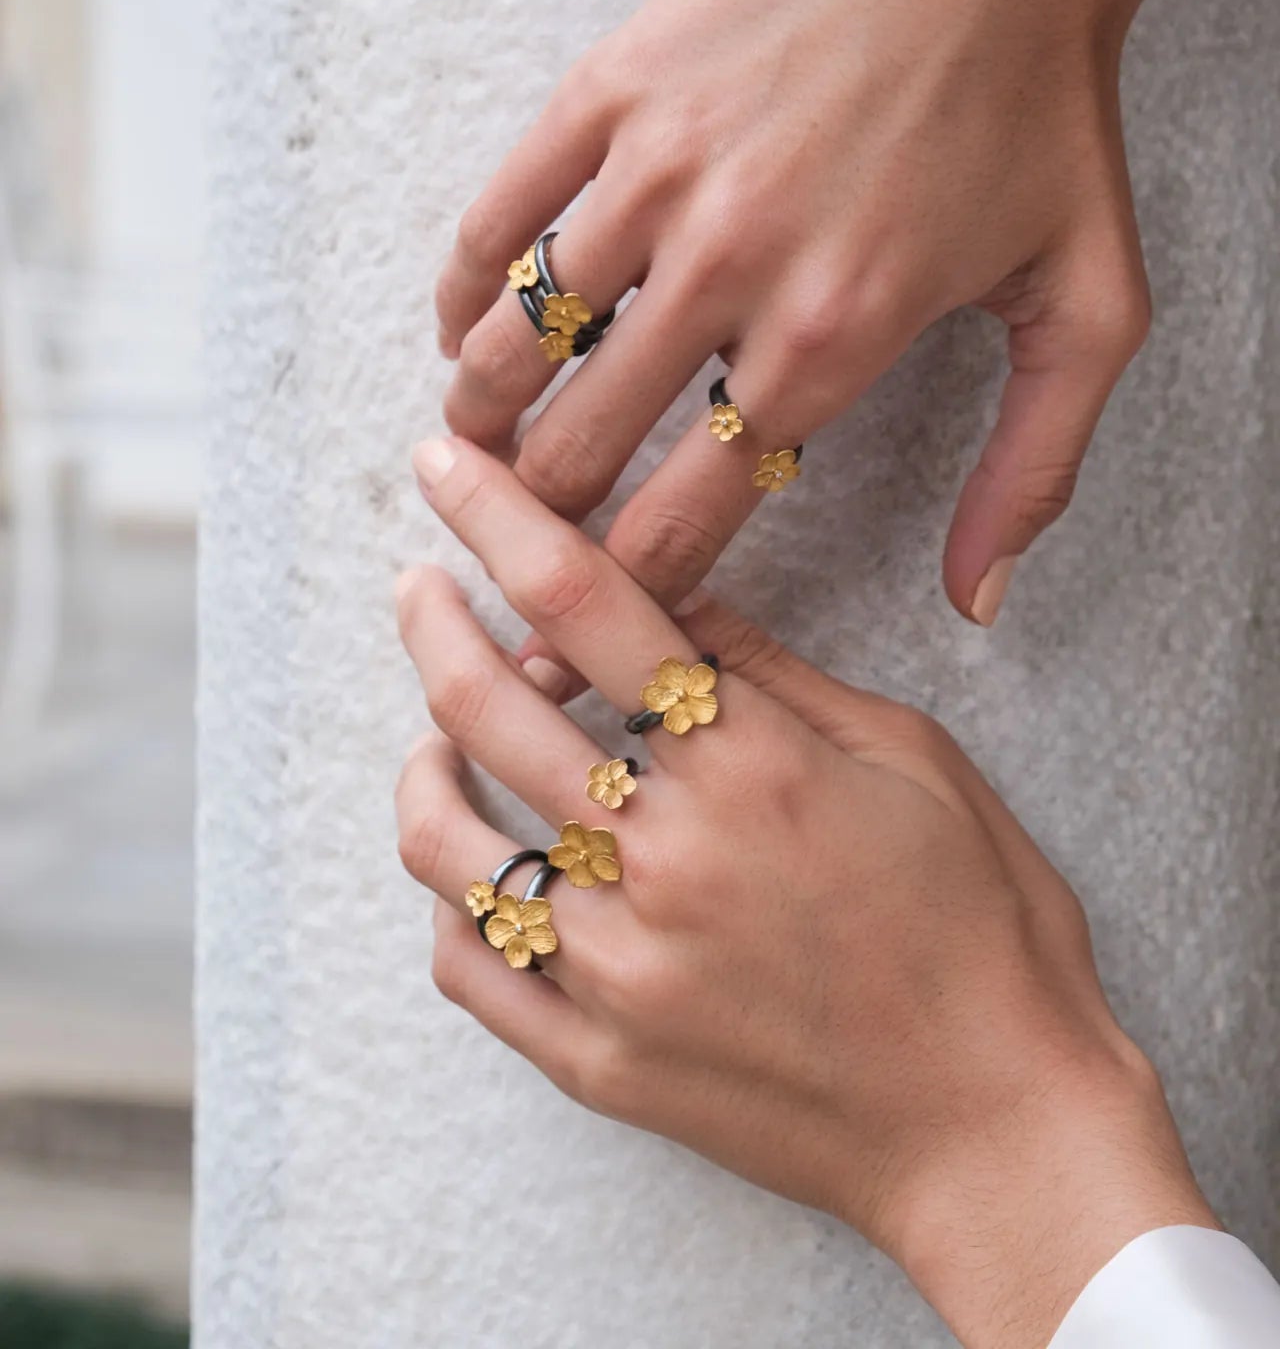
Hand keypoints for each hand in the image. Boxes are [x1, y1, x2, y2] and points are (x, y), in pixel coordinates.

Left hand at [396, 437, 1217, 1348]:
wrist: (1000, 1133)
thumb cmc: (982, 932)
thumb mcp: (909, 759)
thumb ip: (778, 673)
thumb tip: (681, 592)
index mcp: (748, 765)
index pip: (582, 600)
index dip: (498, 516)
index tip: (447, 468)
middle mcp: (665, 857)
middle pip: (488, 705)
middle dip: (431, 623)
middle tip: (418, 590)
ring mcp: (620, 970)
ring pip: (451, 843)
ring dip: (423, 766)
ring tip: (437, 732)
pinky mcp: (599, 1062)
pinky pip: (473, 969)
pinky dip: (455, 903)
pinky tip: (478, 865)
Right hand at [436, 0, 1279, 647]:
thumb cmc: (1048, 107)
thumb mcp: (1090, 303)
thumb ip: (1035, 468)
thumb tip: (976, 604)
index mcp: (834, 339)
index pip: (689, 516)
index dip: (622, 596)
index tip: (580, 631)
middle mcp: (731, 266)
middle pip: (584, 446)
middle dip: (538, 520)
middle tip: (515, 541)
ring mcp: (659, 170)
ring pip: (522, 339)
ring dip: (482, 415)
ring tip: (470, 448)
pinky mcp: (613, 86)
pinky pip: (498, 214)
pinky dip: (464, 288)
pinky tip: (459, 326)